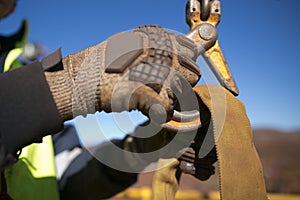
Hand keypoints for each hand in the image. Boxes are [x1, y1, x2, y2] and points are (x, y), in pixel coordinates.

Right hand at [44, 25, 199, 120]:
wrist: (79, 78)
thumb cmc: (104, 65)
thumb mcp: (132, 46)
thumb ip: (157, 51)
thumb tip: (185, 53)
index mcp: (157, 37)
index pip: (190, 51)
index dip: (184, 66)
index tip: (177, 73)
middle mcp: (161, 50)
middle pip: (192, 74)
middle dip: (180, 85)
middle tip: (161, 88)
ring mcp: (156, 71)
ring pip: (183, 93)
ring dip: (169, 100)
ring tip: (150, 97)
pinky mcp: (147, 92)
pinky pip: (167, 109)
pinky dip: (159, 114)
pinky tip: (147, 109)